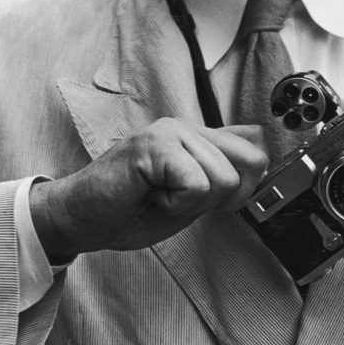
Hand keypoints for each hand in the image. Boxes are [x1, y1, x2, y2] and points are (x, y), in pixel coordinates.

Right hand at [30, 120, 266, 257]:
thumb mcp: (190, 197)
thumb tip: (262, 159)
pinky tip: (149, 194)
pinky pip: (196, 185)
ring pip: (223, 178)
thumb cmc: (129, 208)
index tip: (207, 201)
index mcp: (197, 137)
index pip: (256, 148)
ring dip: (191, 202)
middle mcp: (187, 126)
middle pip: (250, 165)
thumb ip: (221, 177)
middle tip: (179, 199)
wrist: (80, 218)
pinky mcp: (154, 145)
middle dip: (220, 197)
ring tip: (158, 195)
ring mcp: (170, 131)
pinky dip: (174, 204)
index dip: (243, 187)